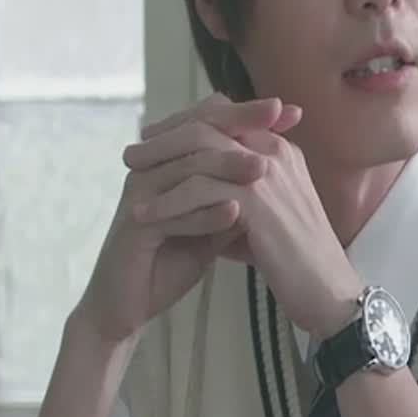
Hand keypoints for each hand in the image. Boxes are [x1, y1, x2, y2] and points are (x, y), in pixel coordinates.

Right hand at [75, 94, 300, 345]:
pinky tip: (235, 214)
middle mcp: (150, 168)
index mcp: (168, 160)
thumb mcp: (212, 221)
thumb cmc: (170, 259)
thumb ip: (235, 194)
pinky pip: (172, 214)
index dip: (246, 114)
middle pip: (196, 132)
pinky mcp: (134, 225)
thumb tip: (276, 166)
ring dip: (227, 167)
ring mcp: (139, 194)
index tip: (289, 111)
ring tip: (264, 168)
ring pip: (186, 169)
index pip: (207, 121)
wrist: (128, 304)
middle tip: (278, 115)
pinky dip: (204, 214)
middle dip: (239, 121)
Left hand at [127, 108, 362, 338]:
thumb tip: (193, 195)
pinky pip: (200, 190)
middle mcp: (275, 152)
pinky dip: (168, 201)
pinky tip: (143, 214)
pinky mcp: (258, 201)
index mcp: (279, 151)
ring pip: (201, 149)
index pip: (225, 120)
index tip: (152, 142)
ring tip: (129, 176)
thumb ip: (232, 199)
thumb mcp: (261, 219)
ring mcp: (268, 173)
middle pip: (209, 125)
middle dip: (165, 137)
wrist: (329, 293)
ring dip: (159, 160)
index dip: (184, 127)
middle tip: (132, 154)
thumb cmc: (295, 262)